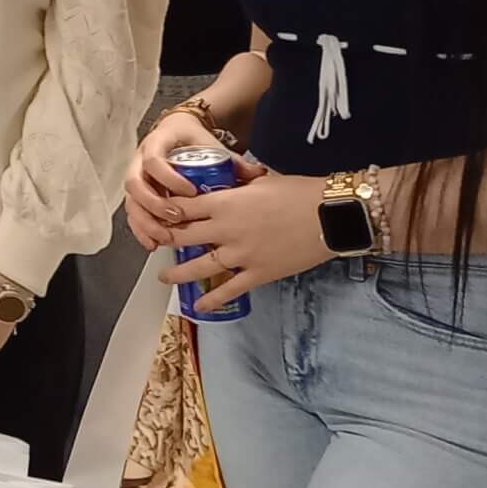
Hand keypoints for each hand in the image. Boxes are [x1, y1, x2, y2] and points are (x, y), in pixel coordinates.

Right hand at [126, 113, 262, 248]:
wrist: (176, 133)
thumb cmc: (191, 140)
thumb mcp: (210, 145)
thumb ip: (232, 160)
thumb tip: (258, 172)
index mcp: (157, 143)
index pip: (153, 160)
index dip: (169, 178)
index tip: (190, 191)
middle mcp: (139, 160)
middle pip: (135, 184)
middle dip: (154, 204)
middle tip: (175, 218)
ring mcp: (136, 178)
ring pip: (131, 203)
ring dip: (145, 223)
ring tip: (163, 238)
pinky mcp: (137, 195)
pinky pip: (132, 215)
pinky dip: (141, 231)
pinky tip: (153, 243)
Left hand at [154, 169, 333, 304]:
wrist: (330, 215)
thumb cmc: (299, 192)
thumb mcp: (260, 182)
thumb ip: (238, 188)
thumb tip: (228, 186)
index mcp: (225, 203)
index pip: (183, 207)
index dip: (167, 211)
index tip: (158, 214)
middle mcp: (226, 229)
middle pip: (184, 236)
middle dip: (166, 240)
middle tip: (156, 243)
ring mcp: (241, 254)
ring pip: (200, 266)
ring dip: (179, 273)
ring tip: (165, 277)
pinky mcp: (259, 273)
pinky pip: (231, 289)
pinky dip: (213, 299)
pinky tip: (200, 306)